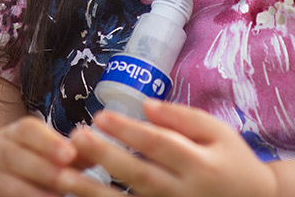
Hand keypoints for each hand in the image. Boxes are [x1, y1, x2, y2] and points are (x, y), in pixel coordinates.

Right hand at [0, 116, 79, 196]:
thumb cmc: (26, 175)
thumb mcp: (48, 163)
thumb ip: (70, 158)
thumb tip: (98, 149)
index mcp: (13, 134)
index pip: (27, 128)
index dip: (48, 141)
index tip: (70, 155)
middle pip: (10, 151)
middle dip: (40, 166)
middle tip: (65, 178)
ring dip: (25, 188)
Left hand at [58, 102, 278, 196]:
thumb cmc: (232, 159)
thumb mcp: (217, 131)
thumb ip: (182, 117)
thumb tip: (145, 106)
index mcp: (200, 164)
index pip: (159, 145)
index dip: (129, 131)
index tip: (100, 115)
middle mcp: (184, 192)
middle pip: (139, 175)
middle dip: (105, 156)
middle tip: (76, 137)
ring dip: (92, 191)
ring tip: (62, 176)